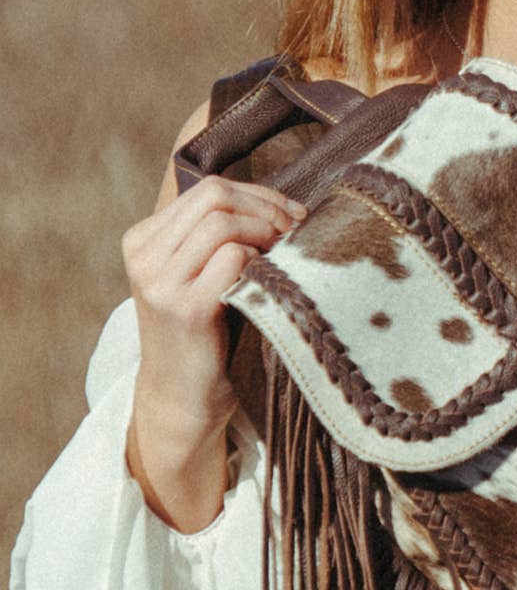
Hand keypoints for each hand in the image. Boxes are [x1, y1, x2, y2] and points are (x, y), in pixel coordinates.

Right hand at [123, 173, 305, 529]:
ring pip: (223, 223)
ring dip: (267, 232)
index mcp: (144, 239)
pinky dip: (262, 262)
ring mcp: (160, 281)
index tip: (293, 216)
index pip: (208, 188)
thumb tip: (286, 204)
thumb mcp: (200, 277)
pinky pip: (233, 259)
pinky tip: (276, 281)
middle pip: (216, 196)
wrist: (182, 400)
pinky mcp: (185, 308)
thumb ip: (221, 239)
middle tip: (298, 232)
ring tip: (288, 255)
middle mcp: (144, 254)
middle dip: (267, 208)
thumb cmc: (206, 336)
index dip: (260, 195)